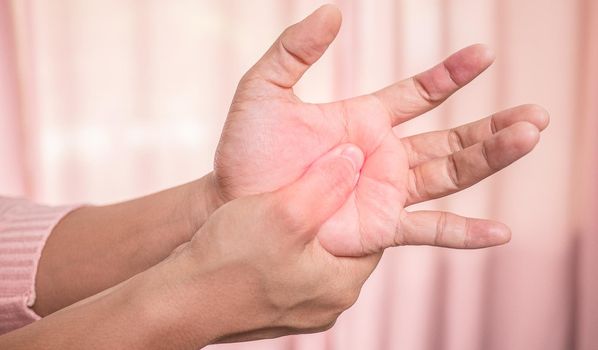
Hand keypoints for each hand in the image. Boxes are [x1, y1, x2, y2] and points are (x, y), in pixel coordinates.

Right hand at [165, 143, 379, 344]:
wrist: (176, 302)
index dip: (360, 201)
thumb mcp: (284, 211)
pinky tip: (264, 228)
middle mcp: (325, 305)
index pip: (371, 237)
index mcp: (340, 287)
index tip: (346, 174)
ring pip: (314, 256)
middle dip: (330, 214)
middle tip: (315, 183)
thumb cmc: (230, 259)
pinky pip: (291, 268)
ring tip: (287, 201)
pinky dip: (284, 246)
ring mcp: (298, 310)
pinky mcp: (273, 307)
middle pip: (342, 246)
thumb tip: (354, 159)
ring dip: (304, 229)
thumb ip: (326, 183)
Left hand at [212, 5, 548, 255]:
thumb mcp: (264, 89)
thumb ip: (295, 50)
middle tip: (534, 113)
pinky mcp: (378, 226)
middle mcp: (384, 155)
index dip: (451, 75)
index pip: (419, 93)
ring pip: (450, 173)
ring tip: (529, 137)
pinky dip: (463, 232)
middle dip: (492, 125)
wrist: (234, 203)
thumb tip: (333, 11)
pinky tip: (499, 233)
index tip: (484, 54)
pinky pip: (428, 230)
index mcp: (366, 119)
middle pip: (450, 137)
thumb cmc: (247, 151)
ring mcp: (386, 191)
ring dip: (491, 158)